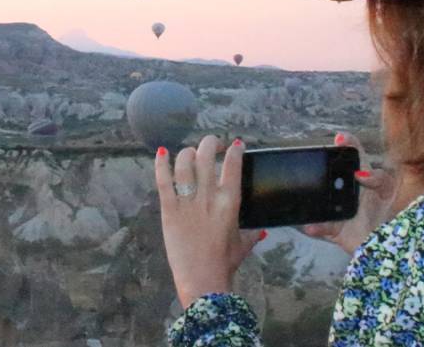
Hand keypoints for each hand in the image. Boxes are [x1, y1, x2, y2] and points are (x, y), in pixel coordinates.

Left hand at [155, 135, 265, 308]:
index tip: (236, 145)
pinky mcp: (169, 210)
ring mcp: (187, 202)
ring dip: (188, 152)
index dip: (235, 150)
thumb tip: (262, 230)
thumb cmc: (225, 263)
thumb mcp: (244, 245)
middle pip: (207, 156)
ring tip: (191, 153)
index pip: (233, 165)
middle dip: (211, 143)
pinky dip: (161, 165)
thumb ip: (253, 233)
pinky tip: (162, 153)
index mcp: (230, 201)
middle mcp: (209, 196)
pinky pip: (163, 181)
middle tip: (213, 145)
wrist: (202, 279)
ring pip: (184, 163)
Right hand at [301, 132, 396, 254]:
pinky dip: (316, 227)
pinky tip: (311, 225)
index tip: (340, 138)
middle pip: (330, 173)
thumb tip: (361, 173)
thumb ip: (379, 179)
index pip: (352, 153)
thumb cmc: (391, 213)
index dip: (346, 143)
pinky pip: (322, 227)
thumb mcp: (389, 191)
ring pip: (320, 200)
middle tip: (321, 162)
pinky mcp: (334, 229)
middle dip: (323, 167)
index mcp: (361, 174)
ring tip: (309, 195)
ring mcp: (337, 209)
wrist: (390, 244)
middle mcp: (345, 189)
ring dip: (314, 198)